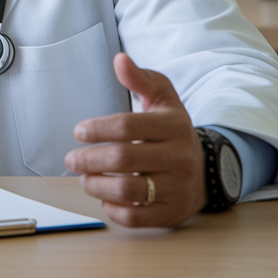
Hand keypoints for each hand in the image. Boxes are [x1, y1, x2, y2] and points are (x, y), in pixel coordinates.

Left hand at [65, 53, 205, 227]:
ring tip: (84, 178)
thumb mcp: (163, 99)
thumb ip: (141, 79)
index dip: (97, 128)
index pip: (127, 126)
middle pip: (122, 159)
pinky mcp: (173, 213)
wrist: (206, 170)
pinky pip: (136, 217)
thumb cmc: (172, 132)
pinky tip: (104, 196)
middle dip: (88, 159)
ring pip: (127, 190)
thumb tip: (120, 59)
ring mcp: (178, 188)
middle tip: (71, 159)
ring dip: (95, 184)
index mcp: (173, 125)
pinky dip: (112, 208)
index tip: (78, 131)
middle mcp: (179, 157)